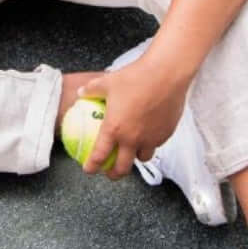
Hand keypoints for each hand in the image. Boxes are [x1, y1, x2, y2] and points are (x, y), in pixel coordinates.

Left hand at [77, 54, 190, 178]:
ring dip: (135, 158)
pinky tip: (148, 133)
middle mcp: (132, 139)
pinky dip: (150, 143)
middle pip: (123, 168)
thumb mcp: (107, 82)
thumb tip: (81, 93)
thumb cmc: (135, 77)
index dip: (92, 166)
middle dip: (114, 174)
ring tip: (132, 152)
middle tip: (110, 172)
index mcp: (114, 129)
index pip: (100, 156)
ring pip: (143, 158)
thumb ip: (92, 90)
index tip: (89, 169)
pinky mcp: (166, 133)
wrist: (166, 74)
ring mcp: (151, 138)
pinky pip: (156, 144)